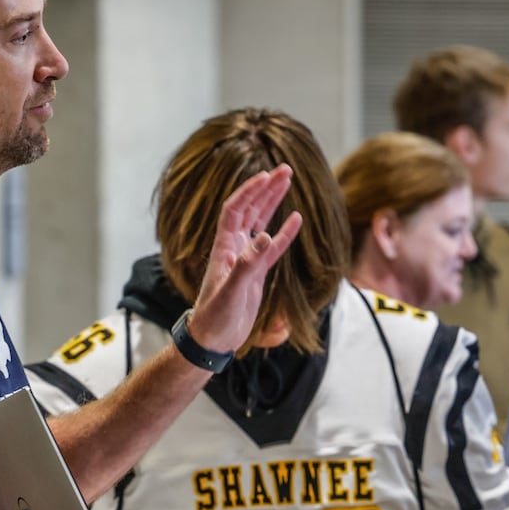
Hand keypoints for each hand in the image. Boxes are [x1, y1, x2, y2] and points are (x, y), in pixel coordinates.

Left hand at [185, 165, 302, 354]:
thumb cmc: (215, 317)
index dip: (249, 191)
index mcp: (224, 247)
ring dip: (273, 202)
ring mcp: (246, 258)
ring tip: (288, 182)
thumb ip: (247, 265)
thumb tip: (264, 237)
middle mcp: (234, 248)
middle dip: (265, 188)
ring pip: (262, 222)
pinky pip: (274, 247)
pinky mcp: (257, 273)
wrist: (212, 339)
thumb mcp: (231, 291)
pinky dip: (284, 232)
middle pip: (250, 209)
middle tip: (285, 170)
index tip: (265, 175)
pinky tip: (296, 219)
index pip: (235, 209)